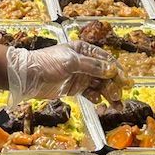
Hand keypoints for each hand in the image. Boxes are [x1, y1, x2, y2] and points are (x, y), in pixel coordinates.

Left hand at [6, 40, 130, 104]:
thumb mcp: (71, 62)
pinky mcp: (74, 88)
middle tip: (120, 95)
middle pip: (105, 73)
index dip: (117, 69)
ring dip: (108, 94)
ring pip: (99, 84)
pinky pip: (90, 93)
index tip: (126, 81)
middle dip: (114, 84)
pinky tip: (99, 103)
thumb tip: (111, 70)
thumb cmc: (48, 63)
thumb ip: (91, 66)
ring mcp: (79, 75)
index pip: (105, 59)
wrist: (28, 77)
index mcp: (83, 50)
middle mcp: (83, 62)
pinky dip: (96, 98)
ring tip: (116, 104)